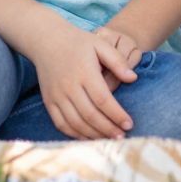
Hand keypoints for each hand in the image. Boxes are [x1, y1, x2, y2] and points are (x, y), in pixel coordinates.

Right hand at [32, 24, 141, 138]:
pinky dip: (75, 134)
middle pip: (90, 115)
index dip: (117, 115)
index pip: (103, 100)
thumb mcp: (100, 44)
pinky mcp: (49, 102)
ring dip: (93, 135)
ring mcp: (57, 96)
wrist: (47, 41)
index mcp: (84, 72)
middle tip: (122, 137)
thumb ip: (117, 61)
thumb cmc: (78, 42)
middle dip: (108, 129)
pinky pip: (61, 124)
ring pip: (76, 123)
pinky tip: (89, 138)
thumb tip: (133, 78)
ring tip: (109, 140)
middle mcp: (69, 87)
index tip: (129, 124)